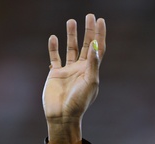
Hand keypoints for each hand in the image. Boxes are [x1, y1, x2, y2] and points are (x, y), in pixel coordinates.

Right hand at [42, 14, 105, 143]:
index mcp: (91, 72)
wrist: (63, 116)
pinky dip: (53, 48)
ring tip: (71, 21)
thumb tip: (94, 46)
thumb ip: (92, 65)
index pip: (97, 49)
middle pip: (86, 46)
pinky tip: (53, 37)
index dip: (100, 35)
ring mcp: (68, 71)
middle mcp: (81, 69)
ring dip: (71, 35)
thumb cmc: (79, 102)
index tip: (101, 21)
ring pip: (71, 49)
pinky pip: (55, 57)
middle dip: (88, 31)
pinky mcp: (55, 74)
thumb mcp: (90, 83)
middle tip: (89, 15)